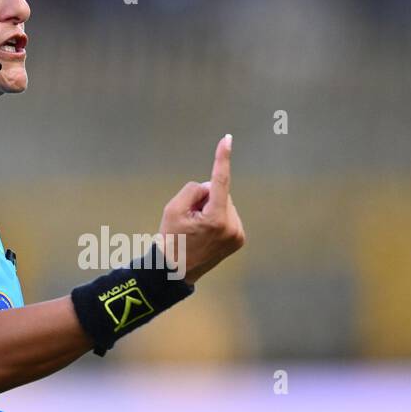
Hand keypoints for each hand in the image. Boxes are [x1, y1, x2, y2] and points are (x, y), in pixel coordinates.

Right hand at [157, 134, 245, 285]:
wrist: (175, 272)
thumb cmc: (171, 239)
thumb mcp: (172, 209)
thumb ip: (194, 189)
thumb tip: (213, 186)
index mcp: (216, 219)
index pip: (220, 181)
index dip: (222, 158)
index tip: (227, 139)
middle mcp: (232, 226)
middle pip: (219, 193)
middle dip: (204, 199)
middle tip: (189, 221)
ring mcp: (238, 234)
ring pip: (224, 203)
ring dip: (210, 209)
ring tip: (196, 230)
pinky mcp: (239, 238)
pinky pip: (227, 214)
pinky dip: (216, 218)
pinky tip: (206, 234)